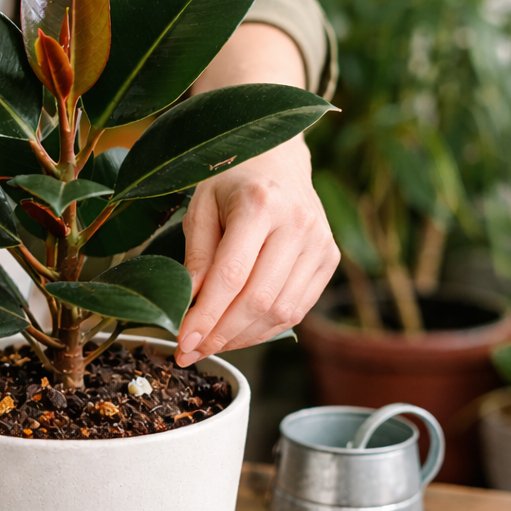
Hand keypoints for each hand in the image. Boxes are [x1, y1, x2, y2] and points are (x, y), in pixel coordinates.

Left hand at [174, 135, 339, 365]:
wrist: (276, 159)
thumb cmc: (229, 182)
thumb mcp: (200, 209)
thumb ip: (196, 258)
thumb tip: (188, 309)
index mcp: (261, 204)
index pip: (231, 275)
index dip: (205, 316)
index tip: (181, 341)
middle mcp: (298, 223)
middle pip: (258, 299)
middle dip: (220, 334)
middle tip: (189, 351)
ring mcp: (320, 242)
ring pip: (280, 312)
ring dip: (241, 338)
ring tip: (209, 344)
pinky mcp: (329, 259)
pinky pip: (297, 309)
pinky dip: (264, 329)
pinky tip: (237, 333)